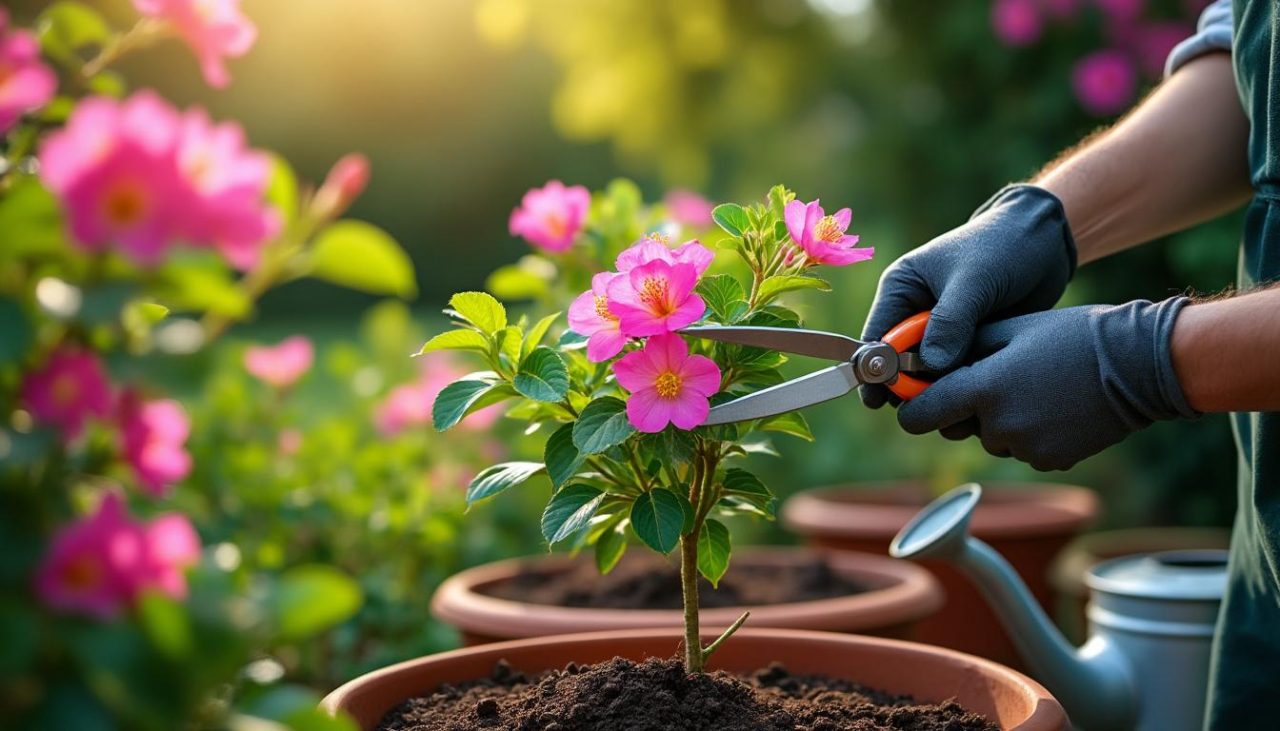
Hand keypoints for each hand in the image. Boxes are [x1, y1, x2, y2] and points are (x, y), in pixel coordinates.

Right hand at [861, 185, 1075, 407]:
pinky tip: (976, 395)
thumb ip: (950, 323)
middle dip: (910, 386)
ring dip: (939, 389)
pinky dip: (963, 385)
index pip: (876, 337)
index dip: (877, 369)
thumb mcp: (974, 281)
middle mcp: (915, 313)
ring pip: (929, 373)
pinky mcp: (967, 343)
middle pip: (899, 362)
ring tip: (957, 401)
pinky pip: (957, 373)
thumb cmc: (1003, 246)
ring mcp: (942, 331)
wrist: (1046, 241)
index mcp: (901, 290)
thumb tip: (931, 367)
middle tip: (927, 405)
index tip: (884, 398)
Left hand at [896, 299, 1197, 470]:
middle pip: (955, 427)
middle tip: (994, 378)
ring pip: (991, 437)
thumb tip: (922, 363)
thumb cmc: (1072, 336)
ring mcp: (1026, 448)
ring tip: (1034, 387)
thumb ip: (960, 349)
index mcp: (983, 389)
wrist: (1139, 366)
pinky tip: (1054, 405)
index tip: (917, 395)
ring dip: (1000, 419)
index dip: (913, 406)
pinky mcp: (1049, 461)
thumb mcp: (1010, 328)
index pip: (918, 416)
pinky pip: (1022, 449)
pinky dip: (1029, 432)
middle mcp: (999, 426)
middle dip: (963, 408)